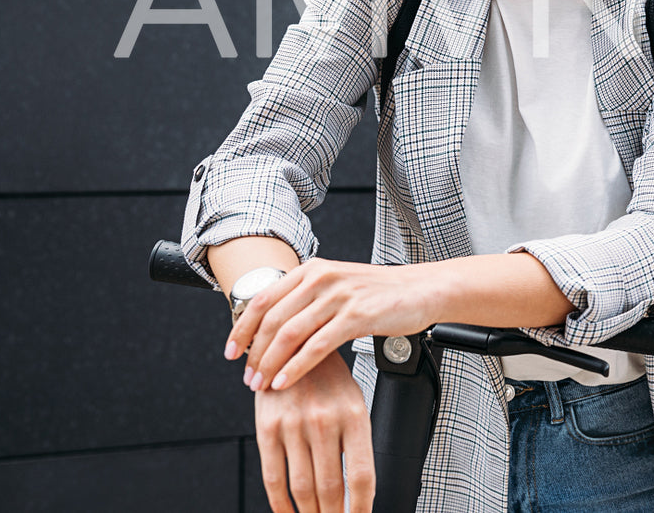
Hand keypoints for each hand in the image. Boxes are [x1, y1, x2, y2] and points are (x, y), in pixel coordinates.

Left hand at [227, 257, 437, 392]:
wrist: (422, 289)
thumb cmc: (381, 293)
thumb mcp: (337, 287)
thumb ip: (306, 300)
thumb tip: (271, 328)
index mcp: (312, 270)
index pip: (262, 299)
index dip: (241, 328)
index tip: (231, 352)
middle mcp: (322, 278)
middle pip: (272, 319)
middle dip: (254, 352)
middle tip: (248, 376)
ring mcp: (339, 296)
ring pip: (290, 334)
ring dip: (270, 363)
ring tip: (262, 384)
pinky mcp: (357, 315)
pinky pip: (317, 346)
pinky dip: (296, 367)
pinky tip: (286, 382)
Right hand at [256, 349, 373, 512]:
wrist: (292, 343)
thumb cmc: (327, 378)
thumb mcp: (354, 401)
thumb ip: (356, 441)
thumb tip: (359, 489)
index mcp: (354, 415)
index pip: (361, 476)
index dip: (361, 508)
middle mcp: (324, 421)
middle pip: (331, 488)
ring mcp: (294, 426)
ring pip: (302, 488)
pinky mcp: (267, 429)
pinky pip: (273, 478)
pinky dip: (281, 505)